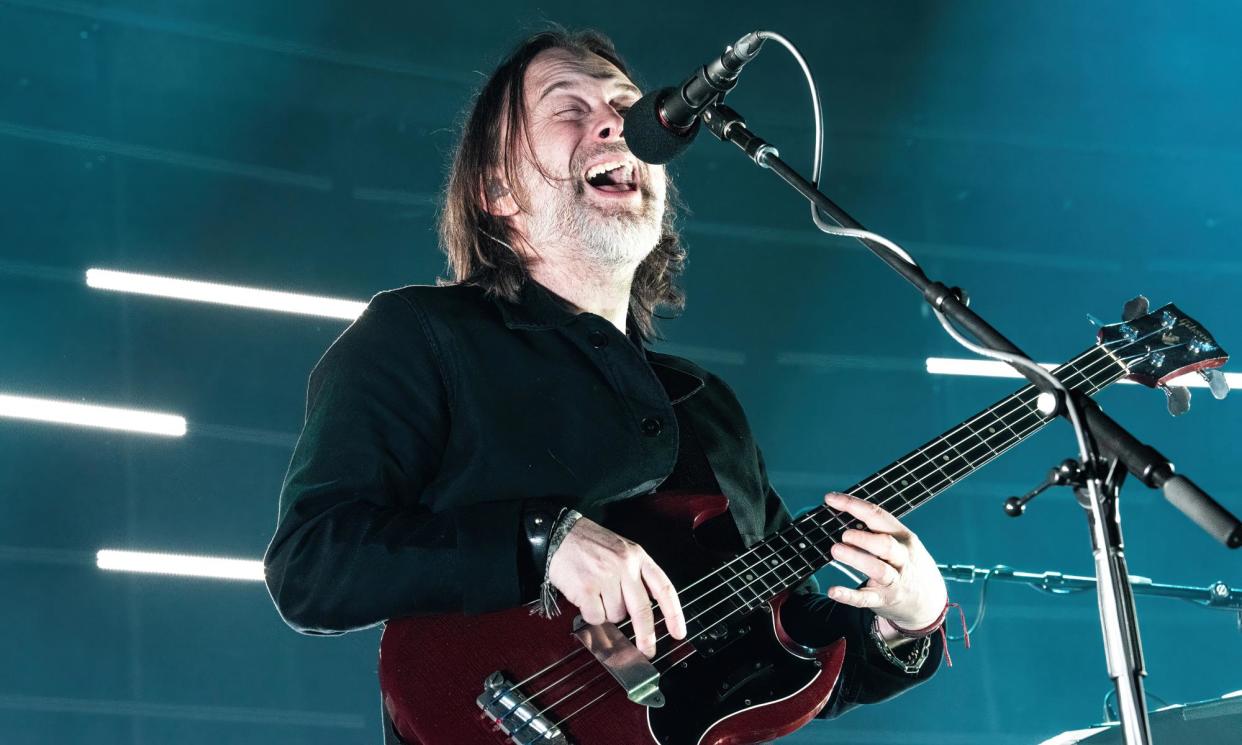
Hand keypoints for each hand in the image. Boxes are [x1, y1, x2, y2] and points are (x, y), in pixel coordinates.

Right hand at [547, 517, 686, 657]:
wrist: (559, 534)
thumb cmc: (589, 544)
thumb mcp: (621, 551)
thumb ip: (635, 577)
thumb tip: (640, 614)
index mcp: (638, 556)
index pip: (664, 588)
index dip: (674, 614)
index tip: (678, 632)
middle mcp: (625, 566)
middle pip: (642, 610)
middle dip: (645, 636)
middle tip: (647, 651)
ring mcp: (606, 576)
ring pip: (615, 615)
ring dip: (606, 612)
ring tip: (596, 593)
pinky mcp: (587, 588)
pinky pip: (596, 617)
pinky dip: (590, 613)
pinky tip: (585, 597)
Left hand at [822, 492, 947, 634]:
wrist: (929, 601)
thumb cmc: (907, 565)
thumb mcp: (901, 544)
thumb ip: (877, 531)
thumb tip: (842, 519)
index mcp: (903, 537)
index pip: (878, 516)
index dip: (854, 505)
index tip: (831, 499)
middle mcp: (901, 558)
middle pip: (886, 545)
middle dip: (864, 538)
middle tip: (844, 535)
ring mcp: (894, 581)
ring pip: (878, 570)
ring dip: (856, 559)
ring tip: (836, 551)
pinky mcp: (884, 600)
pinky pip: (866, 599)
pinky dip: (849, 595)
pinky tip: (833, 591)